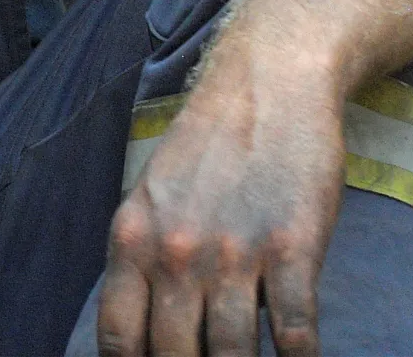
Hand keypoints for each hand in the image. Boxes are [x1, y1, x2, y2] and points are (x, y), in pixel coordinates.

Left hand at [96, 62, 346, 356]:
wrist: (268, 83)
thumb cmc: (210, 143)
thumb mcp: (151, 194)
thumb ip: (142, 258)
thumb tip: (139, 331)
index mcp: (133, 240)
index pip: (119, 338)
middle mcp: (175, 253)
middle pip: (172, 356)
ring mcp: (233, 253)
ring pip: (230, 355)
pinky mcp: (291, 248)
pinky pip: (293, 331)